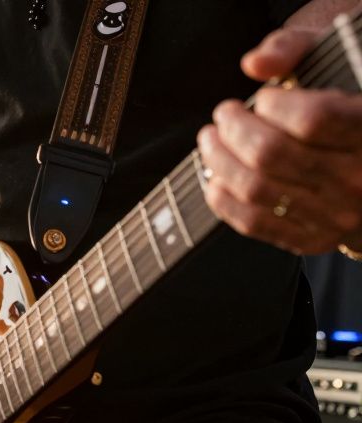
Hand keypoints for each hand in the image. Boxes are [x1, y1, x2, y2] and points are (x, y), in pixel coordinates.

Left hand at [197, 29, 361, 254]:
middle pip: (272, 155)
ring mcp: (337, 214)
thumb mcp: (331, 63)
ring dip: (218, 162)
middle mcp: (359, 178)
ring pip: (256, 189)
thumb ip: (294, 49)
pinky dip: (223, 200)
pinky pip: (254, 223)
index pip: (312, 120)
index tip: (262, 99)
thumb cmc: (344, 107)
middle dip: (233, 131)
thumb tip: (255, 63)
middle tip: (222, 116)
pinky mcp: (313, 239)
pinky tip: (213, 178)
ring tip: (210, 141)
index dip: (274, 106)